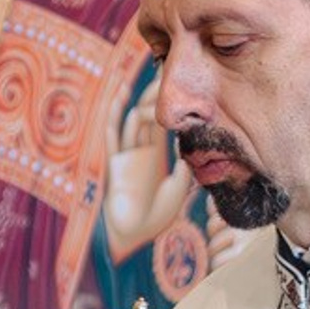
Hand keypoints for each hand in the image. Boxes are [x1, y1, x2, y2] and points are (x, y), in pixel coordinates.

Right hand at [103, 83, 192, 253]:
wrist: (133, 237)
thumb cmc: (157, 218)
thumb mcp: (180, 187)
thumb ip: (186, 166)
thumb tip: (196, 145)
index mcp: (155, 154)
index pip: (161, 120)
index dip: (167, 102)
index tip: (176, 81)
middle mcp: (139, 150)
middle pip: (146, 113)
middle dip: (154, 93)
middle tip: (166, 71)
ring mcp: (125, 155)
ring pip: (133, 119)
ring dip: (144, 102)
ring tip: (156, 85)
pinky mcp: (114, 163)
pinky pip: (113, 134)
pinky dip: (114, 113)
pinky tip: (122, 94)